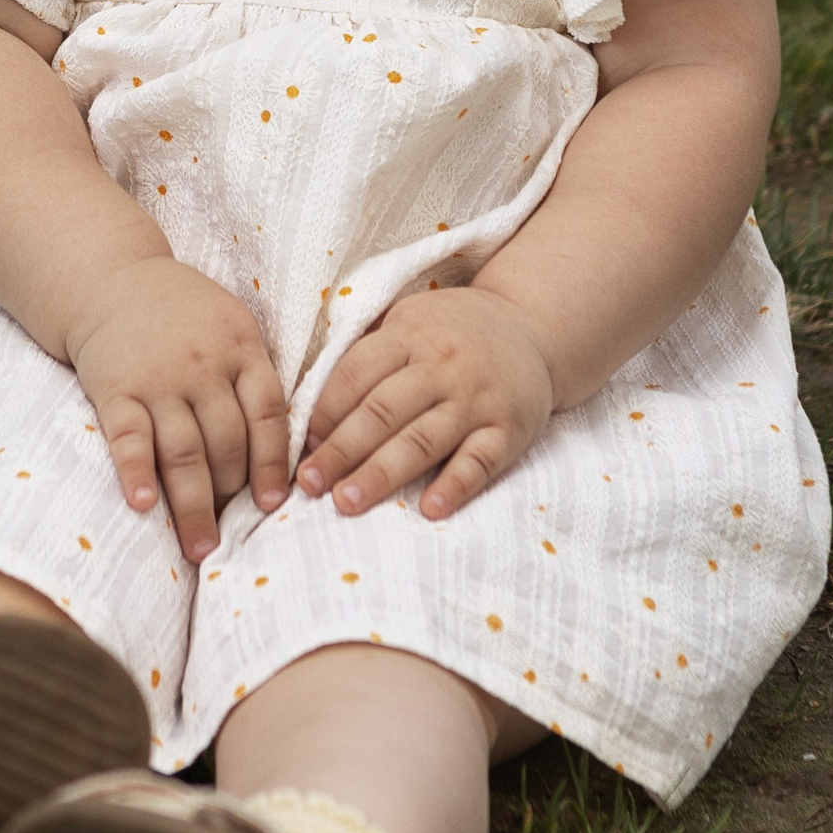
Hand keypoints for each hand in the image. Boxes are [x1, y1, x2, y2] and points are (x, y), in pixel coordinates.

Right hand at [63, 258, 290, 561]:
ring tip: (199, 548)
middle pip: (227, 441)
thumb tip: (287, 449)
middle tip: (231, 540)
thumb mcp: (233, 325)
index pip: (267, 414)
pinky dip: (135, 472)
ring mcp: (158, 378)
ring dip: (193, 505)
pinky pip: (128, 437)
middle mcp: (203, 365)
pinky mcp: (115, 388)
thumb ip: (255, 375)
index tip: (275, 506)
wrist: (111, 280)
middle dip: (232, 495)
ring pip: (184, 450)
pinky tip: (143, 506)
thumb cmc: (183, 314)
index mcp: (241, 348)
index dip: (273, 464)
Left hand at [300, 286, 555, 522]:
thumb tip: (309, 412)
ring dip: (381, 474)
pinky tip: (430, 510)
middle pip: (382, 412)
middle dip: (340, 451)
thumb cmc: (451, 333)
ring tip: (347, 502)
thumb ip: (367, 357)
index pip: (356, 375)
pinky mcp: (510, 429)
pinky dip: (455, 486)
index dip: (324, 412)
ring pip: (422, 441)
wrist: (533, 327)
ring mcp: (477, 399)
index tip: (299, 446)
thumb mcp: (408, 323)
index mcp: (409, 335)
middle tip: (309, 484)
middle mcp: (442, 366)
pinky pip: (480, 461)